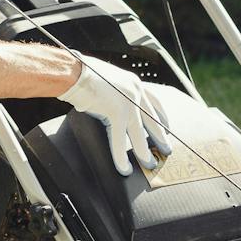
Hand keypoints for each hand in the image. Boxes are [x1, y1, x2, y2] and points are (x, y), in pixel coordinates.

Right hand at [57, 55, 174, 176]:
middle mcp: (135, 91)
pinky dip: (121, 156)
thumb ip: (115, 92)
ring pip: (139, 134)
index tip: (166, 126)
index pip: (155, 101)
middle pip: (153, 120)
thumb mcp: (107, 81)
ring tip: (150, 164)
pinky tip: (124, 168)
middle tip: (167, 150)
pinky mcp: (116, 113)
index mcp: (133, 83)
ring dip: (145, 151)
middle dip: (161, 137)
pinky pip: (119, 140)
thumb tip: (110, 103)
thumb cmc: (83, 74)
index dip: (162, 116)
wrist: (74, 72)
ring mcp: (127, 103)